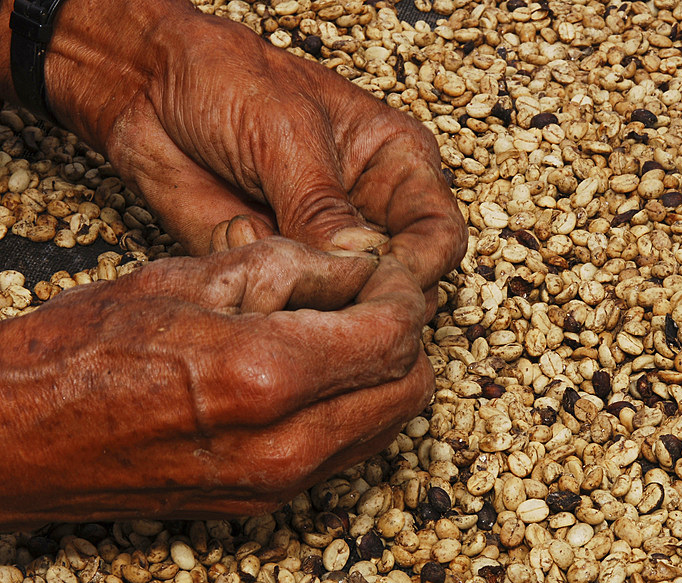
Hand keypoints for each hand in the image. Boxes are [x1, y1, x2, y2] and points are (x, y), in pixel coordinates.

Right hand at [0, 238, 430, 527]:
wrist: (21, 439)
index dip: (402, 295)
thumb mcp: (189, 278)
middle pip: (407, 389)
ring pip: (387, 425)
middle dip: (403, 334)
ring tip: (342, 330)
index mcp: (266, 377)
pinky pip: (348, 451)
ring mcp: (278, 483)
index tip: (385, 273)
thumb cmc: (84, 351)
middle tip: (369, 298)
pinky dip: (355, 407)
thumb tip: (358, 269)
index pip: (392, 336)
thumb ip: (291, 267)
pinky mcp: (265, 502)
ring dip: (384, 373)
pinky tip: (318, 372)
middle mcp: (285, 444)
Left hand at [42, 0, 466, 309]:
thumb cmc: (226, 81)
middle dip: (367, 296)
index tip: (381, 287)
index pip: (438, 235)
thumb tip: (362, 262)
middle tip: (325, 293)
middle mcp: (369, 212)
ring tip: (270, 257)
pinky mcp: (279, 269)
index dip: (418, 268)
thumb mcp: (283, 132)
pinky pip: (286, 305)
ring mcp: (323, 246)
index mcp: (396, 166)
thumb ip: (321, 204)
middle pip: (402, 281)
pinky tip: (234, 235)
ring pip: (345, 305)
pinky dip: (263, 290)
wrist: (146, 86)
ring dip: (312, 300)